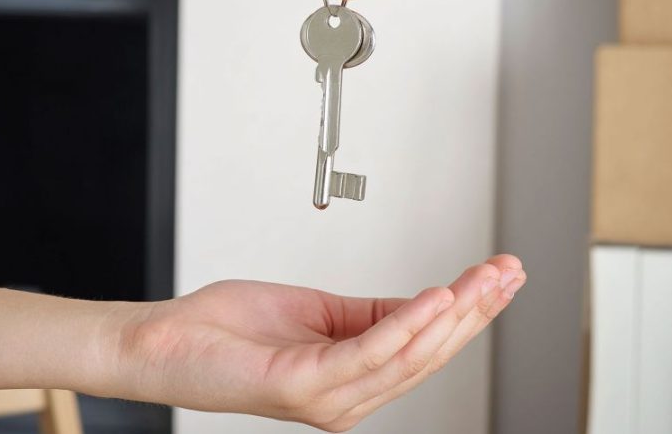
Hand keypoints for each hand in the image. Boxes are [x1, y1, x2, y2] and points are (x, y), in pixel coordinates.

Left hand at [105, 255, 525, 430]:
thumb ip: (370, 314)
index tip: (500, 277)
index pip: (425, 345)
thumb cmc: (225, 329)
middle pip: (429, 353)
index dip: (468, 310)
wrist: (163, 343)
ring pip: (409, 355)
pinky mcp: (302, 386)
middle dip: (475, 310)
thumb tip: (423, 302)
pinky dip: (406, 323)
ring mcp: (327, 397)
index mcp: (351, 377)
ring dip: (453, 313)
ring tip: (483, 279)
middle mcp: (347, 396)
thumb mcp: (316, 312)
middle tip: (509, 274)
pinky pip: (368, 352)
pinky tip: (433, 297)